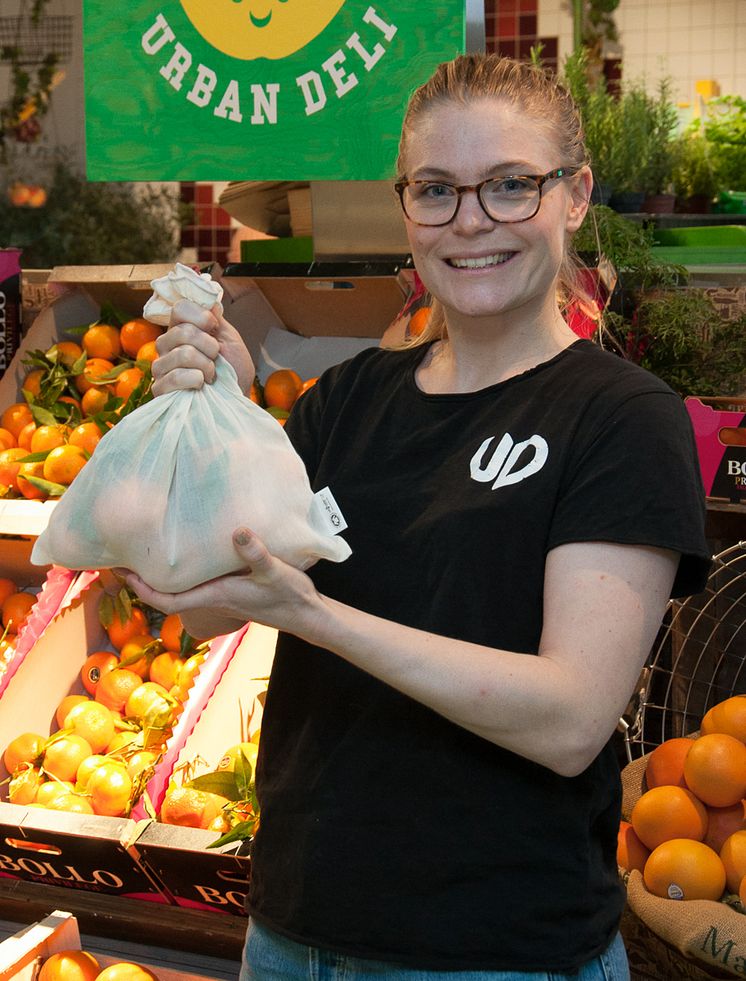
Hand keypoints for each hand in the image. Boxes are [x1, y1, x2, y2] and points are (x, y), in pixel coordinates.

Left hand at [122, 528, 322, 639]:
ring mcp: (223, 594)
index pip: (167, 599)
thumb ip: (255, 553)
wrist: (306, 614)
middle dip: (145, 579)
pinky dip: (188, 569)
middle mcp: (213, 596)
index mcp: (215, 594)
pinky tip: (191, 552)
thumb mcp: (273, 572)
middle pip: (168, 593)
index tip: (123, 573)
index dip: (142, 588)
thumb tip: (237, 531)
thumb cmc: (289, 596)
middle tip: (126, 556)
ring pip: (184, 587)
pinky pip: (200, 581)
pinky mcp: (233, 589)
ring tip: (150, 551)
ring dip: (165, 574)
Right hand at [151, 299, 254, 396]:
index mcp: (181, 330)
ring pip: (183, 354)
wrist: (235, 401)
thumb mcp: (230, 342)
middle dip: (209, 346)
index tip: (214, 327)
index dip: (200, 316)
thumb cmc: (233, 373)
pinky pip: (175, 376)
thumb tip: (210, 300)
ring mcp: (161, 367)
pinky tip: (201, 386)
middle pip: (183, 331)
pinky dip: (196, 380)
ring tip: (211, 376)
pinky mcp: (160, 389)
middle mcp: (167, 345)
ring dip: (206, 366)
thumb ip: (217, 321)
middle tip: (216, 358)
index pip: (179, 308)